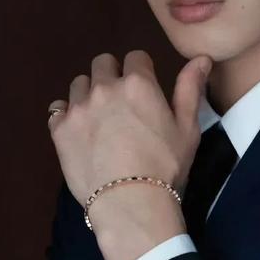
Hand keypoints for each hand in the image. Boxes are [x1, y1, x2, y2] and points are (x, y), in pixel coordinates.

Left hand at [47, 50, 211, 207]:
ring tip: (100, 117)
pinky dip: (67, 114)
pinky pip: (57, 108)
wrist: (131, 202)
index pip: (135, 57)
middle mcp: (104, 88)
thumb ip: (190, 88)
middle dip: (112, 74)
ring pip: (79, 83)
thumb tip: (201, 57)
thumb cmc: (166, 165)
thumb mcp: (188, 128)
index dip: (142, 70)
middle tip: (122, 101)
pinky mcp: (60, 130)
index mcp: (138, 83)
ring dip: (89, 92)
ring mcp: (78, 108)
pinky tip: (79, 130)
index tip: (145, 88)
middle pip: (103, 63)